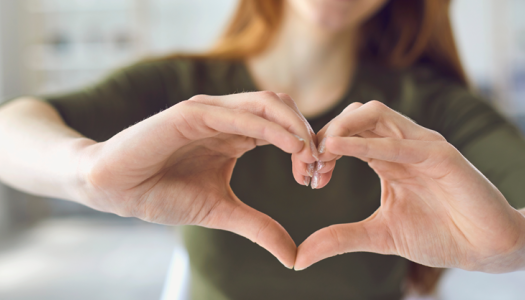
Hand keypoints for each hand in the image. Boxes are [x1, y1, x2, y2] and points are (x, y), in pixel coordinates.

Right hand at [77, 91, 317, 267]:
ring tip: (308, 157)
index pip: (284, 127)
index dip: (307, 147)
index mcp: (236, 134)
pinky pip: (237, 114)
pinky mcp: (189, 113)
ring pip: (266, 104)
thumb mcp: (221, 212)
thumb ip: (258, 227)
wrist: (116, 189)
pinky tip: (289, 147)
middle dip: (307, 134)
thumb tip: (293, 257)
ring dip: (295, 128)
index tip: (315, 178)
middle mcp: (227, 117)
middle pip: (282, 108)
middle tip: (318, 167)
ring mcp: (209, 112)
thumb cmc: (162, 194)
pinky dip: (268, 127)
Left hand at [295, 101, 524, 271]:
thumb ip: (341, 238)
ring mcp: (421, 145)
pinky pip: (399, 142)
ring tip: (320, 152)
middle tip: (308, 164)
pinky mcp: (441, 155)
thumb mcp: (379, 235)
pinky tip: (338, 149)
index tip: (304, 174)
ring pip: (375, 114)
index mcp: (387, 157)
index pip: (346, 134)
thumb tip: (301, 256)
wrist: (484, 248)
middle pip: (355, 115)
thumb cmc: (438, 235)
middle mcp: (402, 144)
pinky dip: (366, 142)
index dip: (320, 147)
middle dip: (325, 133)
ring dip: (341, 128)